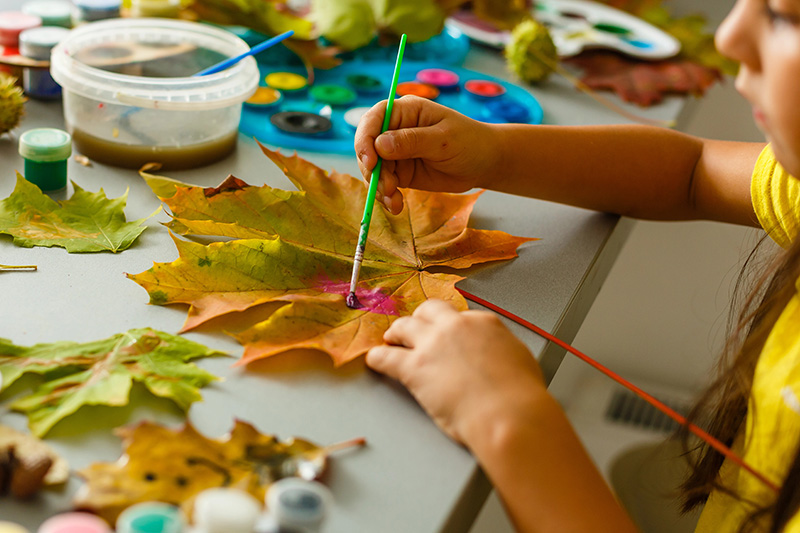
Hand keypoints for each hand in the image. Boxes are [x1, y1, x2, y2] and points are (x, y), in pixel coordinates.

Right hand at [354, 96, 498, 214]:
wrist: (484, 163)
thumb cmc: (469, 142)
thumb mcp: (443, 140)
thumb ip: (412, 141)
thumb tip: (379, 144)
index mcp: (406, 112)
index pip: (373, 120)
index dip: (365, 139)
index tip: (369, 162)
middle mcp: (396, 130)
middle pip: (368, 148)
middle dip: (373, 171)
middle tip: (387, 188)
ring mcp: (397, 152)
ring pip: (373, 170)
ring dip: (379, 187)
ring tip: (394, 201)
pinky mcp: (401, 172)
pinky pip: (384, 184)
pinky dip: (386, 196)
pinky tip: (396, 206)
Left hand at [366, 300, 546, 445]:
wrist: (507, 414)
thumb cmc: (519, 396)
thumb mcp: (519, 359)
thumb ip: (502, 350)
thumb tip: (497, 355)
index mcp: (483, 323)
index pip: (459, 316)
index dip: (450, 326)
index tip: (447, 334)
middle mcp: (455, 327)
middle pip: (428, 311)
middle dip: (420, 319)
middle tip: (414, 329)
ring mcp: (432, 345)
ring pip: (404, 326)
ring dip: (396, 332)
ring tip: (391, 339)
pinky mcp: (413, 367)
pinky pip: (386, 357)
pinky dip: (377, 357)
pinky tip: (374, 360)